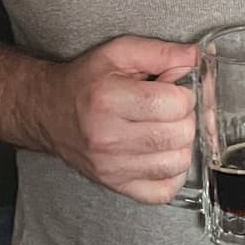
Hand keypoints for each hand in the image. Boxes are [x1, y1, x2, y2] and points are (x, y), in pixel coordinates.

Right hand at [40, 35, 196, 203]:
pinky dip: (172, 174)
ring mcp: (111, 167)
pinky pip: (164, 191)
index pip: (174, 104)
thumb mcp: (119, 53)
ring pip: (177, 163)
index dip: (184, 94)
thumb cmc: (85, 83)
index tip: (173, 91)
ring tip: (165, 129)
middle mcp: (107, 138)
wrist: (48, 112)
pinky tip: (162, 154)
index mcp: (108, 100)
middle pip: (179, 134)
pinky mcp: (115, 185)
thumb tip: (196, 58)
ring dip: (181, 145)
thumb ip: (161, 53)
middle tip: (169, 109)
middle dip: (184, 117)